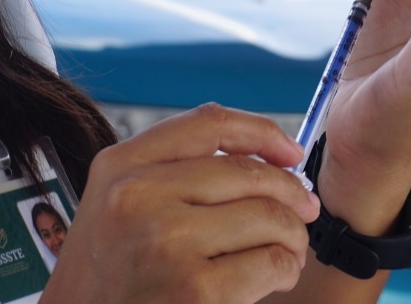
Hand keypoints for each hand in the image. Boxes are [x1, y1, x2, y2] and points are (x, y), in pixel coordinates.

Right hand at [43, 105, 320, 303]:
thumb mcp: (115, 207)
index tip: (291, 151)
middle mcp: (138, 196)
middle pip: (248, 172)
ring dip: (292, 236)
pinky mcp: (196, 289)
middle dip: (290, 192)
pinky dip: (286, 269)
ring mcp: (167, 241)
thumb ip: (171, 172)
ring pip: (268, 216)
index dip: (261, 132)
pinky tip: (276, 277)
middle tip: (304, 210)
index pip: (208, 123)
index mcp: (120, 166)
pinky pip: (271, 262)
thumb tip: (266, 157)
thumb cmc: (106, 279)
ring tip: (289, 251)